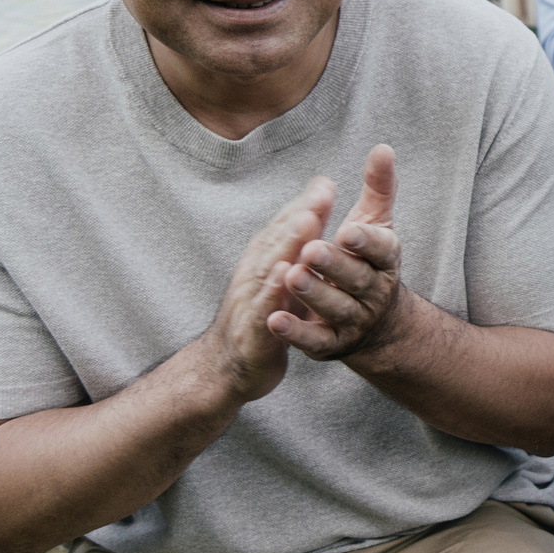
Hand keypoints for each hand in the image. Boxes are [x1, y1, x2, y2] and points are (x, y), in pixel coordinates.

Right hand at [198, 175, 335, 402]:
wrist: (226, 369)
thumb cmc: (261, 315)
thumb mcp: (280, 277)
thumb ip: (296, 244)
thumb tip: (314, 207)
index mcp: (263, 261)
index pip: (284, 228)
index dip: (304, 205)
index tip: (327, 183)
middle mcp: (253, 275)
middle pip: (277, 241)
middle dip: (300, 216)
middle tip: (322, 195)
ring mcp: (249, 302)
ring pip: (268, 268)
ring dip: (286, 245)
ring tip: (308, 224)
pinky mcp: (251, 332)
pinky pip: (261, 309)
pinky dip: (271, 292)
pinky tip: (283, 277)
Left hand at [272, 146, 408, 362]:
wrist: (373, 323)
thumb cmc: (367, 261)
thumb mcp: (375, 223)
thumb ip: (378, 187)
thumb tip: (382, 147)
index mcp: (385, 261)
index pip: (381, 250)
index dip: (364, 241)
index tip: (346, 230)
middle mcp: (373, 292)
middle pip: (356, 279)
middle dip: (333, 265)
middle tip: (310, 251)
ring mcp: (353, 320)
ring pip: (335, 308)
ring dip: (314, 294)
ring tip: (291, 276)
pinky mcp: (330, 344)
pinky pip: (314, 340)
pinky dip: (295, 331)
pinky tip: (274, 318)